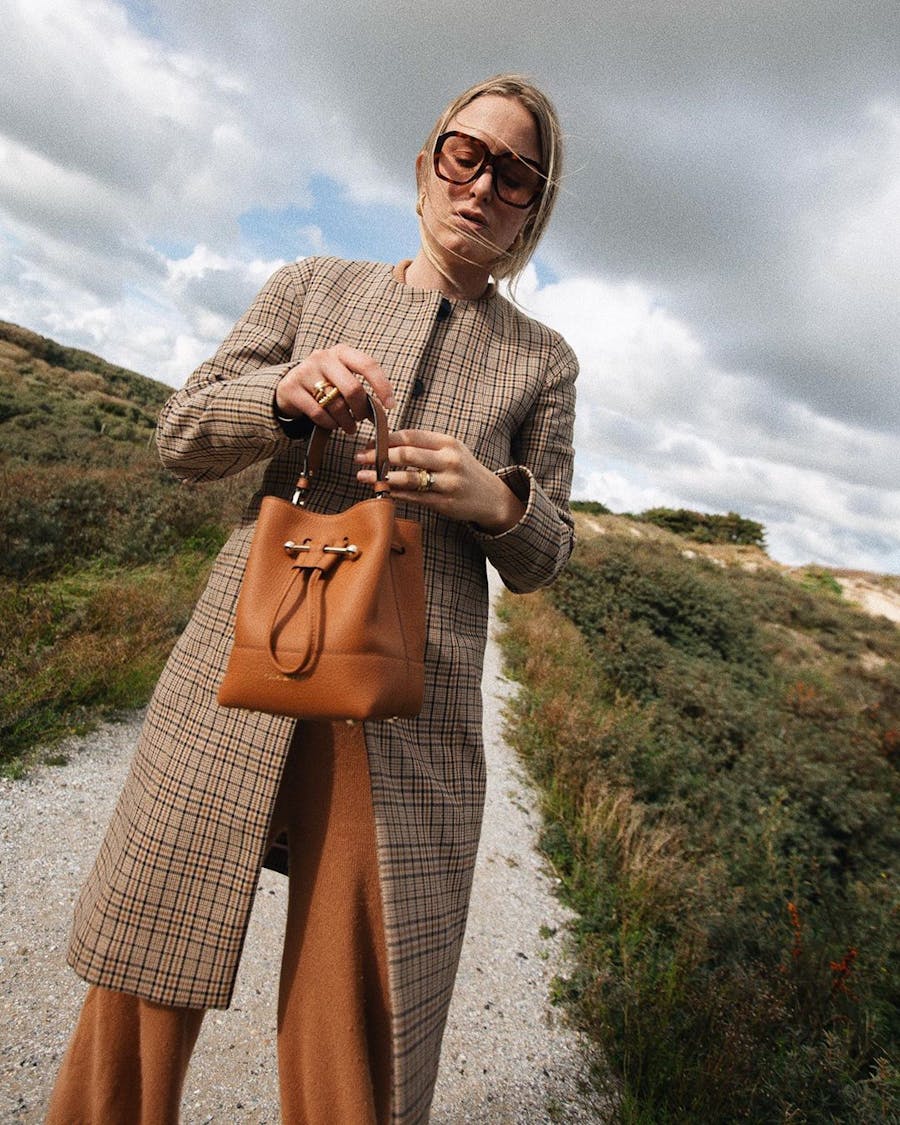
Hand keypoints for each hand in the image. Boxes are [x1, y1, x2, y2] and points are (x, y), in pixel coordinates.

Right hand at [274, 345, 395, 434]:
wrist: (288, 386)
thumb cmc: (324, 383)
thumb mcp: (342, 377)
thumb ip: (360, 387)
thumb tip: (383, 409)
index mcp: (341, 352)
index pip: (368, 365)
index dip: (382, 386)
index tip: (390, 405)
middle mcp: (323, 358)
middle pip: (353, 389)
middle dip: (361, 410)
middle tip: (361, 419)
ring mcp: (305, 372)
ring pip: (336, 404)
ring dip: (346, 422)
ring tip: (348, 426)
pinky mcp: (292, 389)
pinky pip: (319, 414)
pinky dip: (329, 424)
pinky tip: (332, 424)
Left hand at [355, 430, 525, 533]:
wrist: (491, 497)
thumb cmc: (464, 470)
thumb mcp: (450, 451)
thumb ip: (424, 446)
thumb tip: (386, 442)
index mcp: (447, 443)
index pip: (410, 436)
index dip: (385, 439)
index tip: (368, 443)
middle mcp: (449, 460)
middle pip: (406, 454)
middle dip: (378, 455)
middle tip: (360, 458)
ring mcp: (447, 483)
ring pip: (407, 478)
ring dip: (381, 478)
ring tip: (363, 477)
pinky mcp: (444, 503)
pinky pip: (413, 497)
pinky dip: (394, 494)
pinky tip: (380, 491)